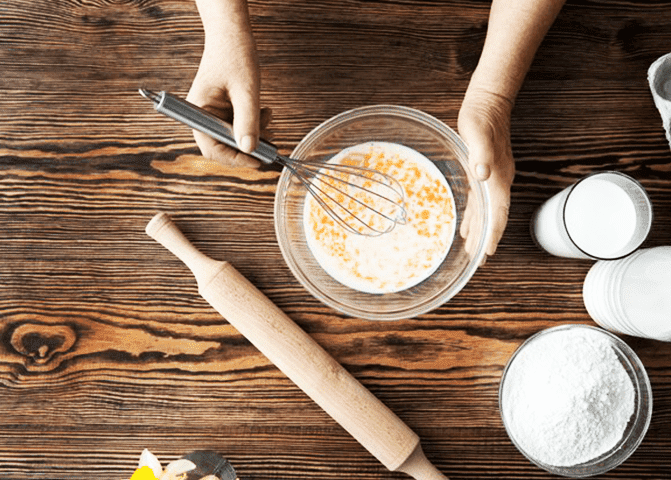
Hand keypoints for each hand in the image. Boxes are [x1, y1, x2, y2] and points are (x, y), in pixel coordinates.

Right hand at [186, 21, 269, 167]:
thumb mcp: (246, 90)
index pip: (211, 148)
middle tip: (270, 143)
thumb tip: (250, 149)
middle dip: (248, 145)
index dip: (234, 158)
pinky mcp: (224, 110)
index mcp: (197, 111)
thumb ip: (248, 121)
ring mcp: (213, 114)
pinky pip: (239, 126)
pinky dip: (254, 123)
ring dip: (255, 133)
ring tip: (269, 119)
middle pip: (223, 146)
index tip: (257, 161)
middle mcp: (202, 116)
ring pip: (235, 137)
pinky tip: (264, 112)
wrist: (233, 35)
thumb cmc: (234, 54)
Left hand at [457, 89, 514, 258]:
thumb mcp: (478, 136)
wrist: (488, 103)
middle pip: (493, 219)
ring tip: (473, 252)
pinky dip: (475, 217)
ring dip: (480, 233)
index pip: (497, 214)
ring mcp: (492, 178)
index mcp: (498, 178)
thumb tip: (482, 173)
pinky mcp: (484, 173)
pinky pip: (481, 203)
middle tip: (477, 264)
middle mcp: (498, 182)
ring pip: (487, 213)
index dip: (491, 235)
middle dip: (485, 241)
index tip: (485, 254)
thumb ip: (481, 155)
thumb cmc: (482, 118)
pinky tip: (467, 227)